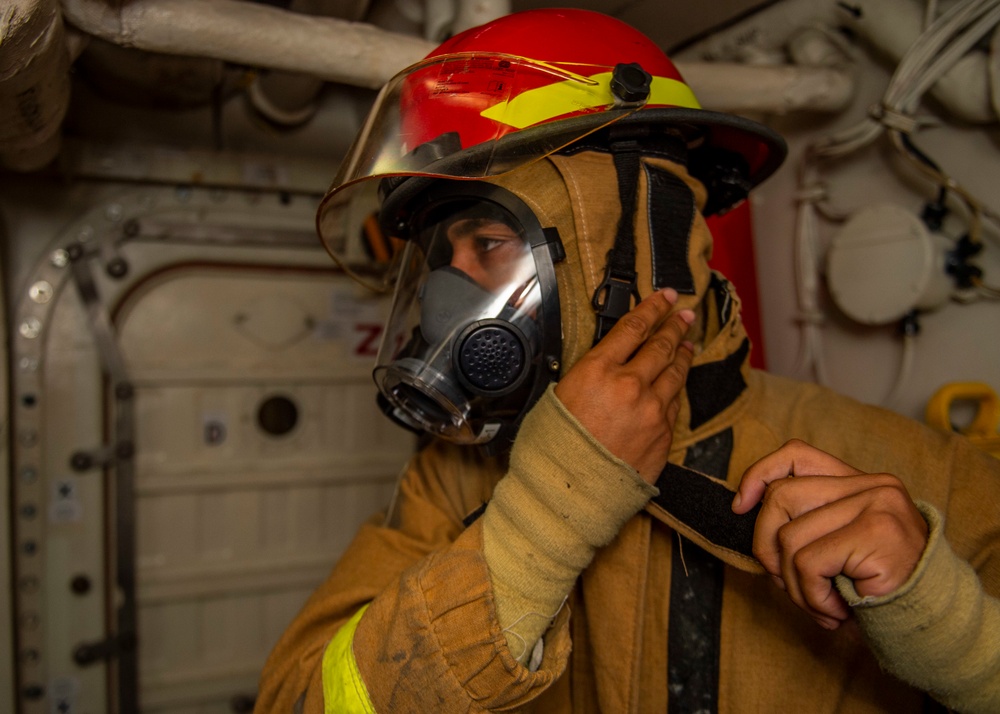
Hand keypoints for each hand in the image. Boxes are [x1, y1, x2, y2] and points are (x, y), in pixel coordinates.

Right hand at [554, 288, 694, 483]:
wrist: (569, 494)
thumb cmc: (553, 450)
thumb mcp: (557, 398)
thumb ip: (588, 376)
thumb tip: (603, 365)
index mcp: (598, 371)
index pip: (633, 327)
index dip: (652, 307)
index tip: (664, 297)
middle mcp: (630, 386)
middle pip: (661, 345)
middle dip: (674, 325)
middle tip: (683, 313)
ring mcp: (651, 411)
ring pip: (675, 372)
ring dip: (682, 353)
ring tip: (687, 342)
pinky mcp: (663, 435)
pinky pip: (674, 403)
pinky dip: (677, 386)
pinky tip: (678, 380)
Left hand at [732, 439, 928, 629]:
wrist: (929, 620)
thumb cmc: (873, 586)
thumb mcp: (835, 545)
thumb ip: (804, 521)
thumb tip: (744, 507)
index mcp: (858, 481)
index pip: (796, 454)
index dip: (759, 474)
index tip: (740, 506)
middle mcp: (870, 484)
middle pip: (780, 496)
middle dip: (767, 548)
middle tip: (788, 582)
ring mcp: (876, 503)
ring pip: (789, 537)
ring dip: (794, 585)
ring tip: (820, 603)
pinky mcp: (875, 530)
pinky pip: (808, 563)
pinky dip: (812, 597)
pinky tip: (837, 610)